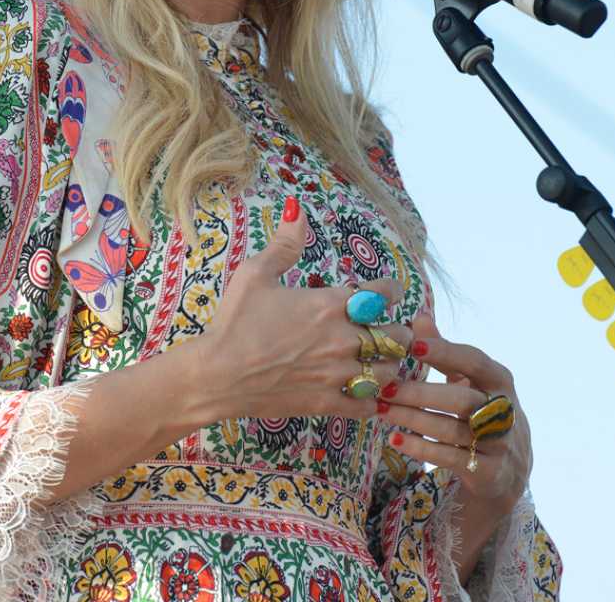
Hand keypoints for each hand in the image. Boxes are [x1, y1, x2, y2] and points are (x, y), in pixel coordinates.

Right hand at [192, 197, 413, 421]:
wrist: (216, 375)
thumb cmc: (233, 322)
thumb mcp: (255, 274)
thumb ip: (285, 244)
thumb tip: (297, 209)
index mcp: (330, 304)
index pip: (386, 294)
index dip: (391, 291)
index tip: (387, 293)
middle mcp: (342, 339)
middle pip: (398, 336)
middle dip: (397, 330)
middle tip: (386, 329)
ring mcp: (337, 374)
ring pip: (390, 372)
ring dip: (389, 364)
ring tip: (379, 359)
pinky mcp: (327, 403)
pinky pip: (370, 406)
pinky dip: (376, 400)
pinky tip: (368, 392)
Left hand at [377, 311, 530, 512]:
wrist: (508, 470)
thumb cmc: (480, 413)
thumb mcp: (469, 381)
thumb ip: (445, 352)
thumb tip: (418, 317)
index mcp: (500, 380)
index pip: (473, 361)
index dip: (444, 352)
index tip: (412, 345)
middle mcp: (504, 410)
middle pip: (460, 398)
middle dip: (420, 393)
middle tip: (386, 388)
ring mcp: (499, 442)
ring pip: (451, 429)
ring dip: (413, 419)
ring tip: (382, 411)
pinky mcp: (488, 471)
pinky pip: (450, 458)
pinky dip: (421, 448)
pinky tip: (396, 439)